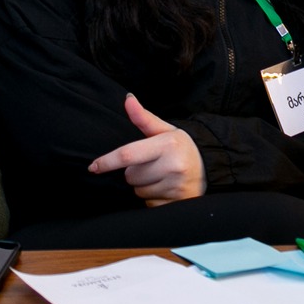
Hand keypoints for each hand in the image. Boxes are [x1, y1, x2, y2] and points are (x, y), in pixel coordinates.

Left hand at [87, 94, 204, 205]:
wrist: (209, 168)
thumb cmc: (181, 148)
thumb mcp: (165, 130)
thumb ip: (143, 118)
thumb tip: (127, 99)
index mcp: (167, 145)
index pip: (128, 155)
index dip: (107, 161)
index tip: (93, 167)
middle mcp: (173, 166)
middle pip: (130, 176)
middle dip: (134, 172)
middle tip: (152, 165)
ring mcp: (176, 187)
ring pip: (138, 191)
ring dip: (143, 186)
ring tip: (161, 177)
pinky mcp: (177, 203)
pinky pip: (149, 204)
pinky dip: (153, 198)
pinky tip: (165, 189)